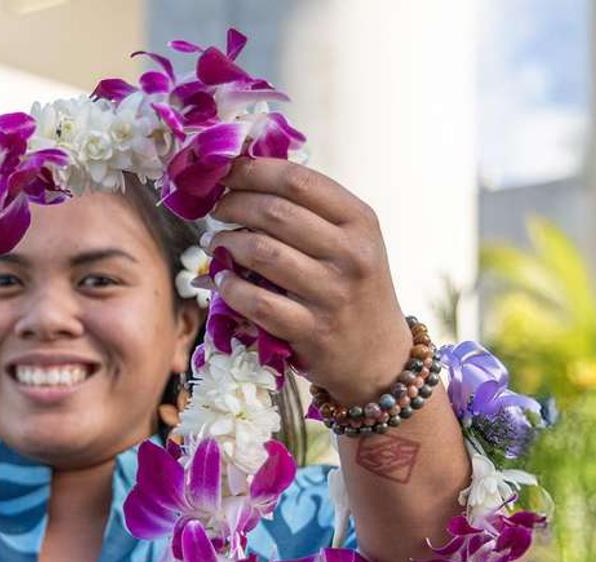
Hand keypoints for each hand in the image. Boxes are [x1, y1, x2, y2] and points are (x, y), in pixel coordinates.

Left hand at [207, 158, 414, 404]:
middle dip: (234, 205)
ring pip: (262, 253)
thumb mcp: (352, 241)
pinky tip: (221, 281)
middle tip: (217, 209)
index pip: (298, 181)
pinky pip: (257, 301)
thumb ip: (311, 210)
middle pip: (275, 212)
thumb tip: (245, 174)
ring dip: (227, 243)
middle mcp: (351, 254)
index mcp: (360, 221)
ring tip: (216, 242)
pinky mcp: (313, 331)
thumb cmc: (354, 287)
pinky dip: (230, 288)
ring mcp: (333, 294)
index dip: (253, 171)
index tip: (228, 172)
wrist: (379, 356)